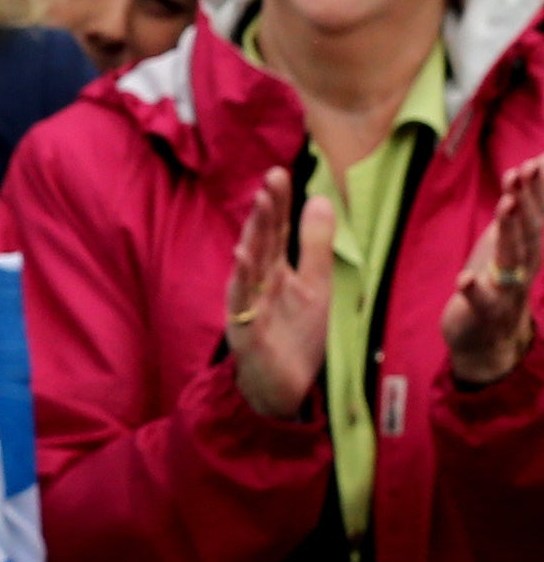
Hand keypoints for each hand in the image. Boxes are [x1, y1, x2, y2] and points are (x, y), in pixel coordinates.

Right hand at [225, 165, 334, 420]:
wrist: (284, 388)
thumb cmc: (296, 337)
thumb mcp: (315, 285)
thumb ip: (315, 245)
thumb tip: (321, 197)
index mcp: (276, 271)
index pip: (277, 231)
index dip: (279, 204)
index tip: (279, 173)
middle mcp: (258, 283)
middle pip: (262, 242)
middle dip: (265, 211)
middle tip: (270, 180)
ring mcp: (249, 306)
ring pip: (250, 265)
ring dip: (253, 235)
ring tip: (259, 206)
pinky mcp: (246, 331)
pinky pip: (241, 301)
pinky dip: (240, 278)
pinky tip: (241, 255)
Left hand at [446, 153, 543, 386]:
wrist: (488, 337)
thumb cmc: (497, 280)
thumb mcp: (508, 240)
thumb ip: (519, 208)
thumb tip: (532, 167)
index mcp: (529, 248)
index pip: (536, 214)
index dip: (537, 189)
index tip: (532, 161)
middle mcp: (524, 266)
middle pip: (527, 230)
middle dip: (524, 201)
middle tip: (516, 172)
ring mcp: (506, 290)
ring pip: (511, 259)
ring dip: (508, 232)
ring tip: (504, 205)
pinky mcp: (484, 313)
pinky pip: (481, 302)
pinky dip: (474, 290)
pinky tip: (465, 278)